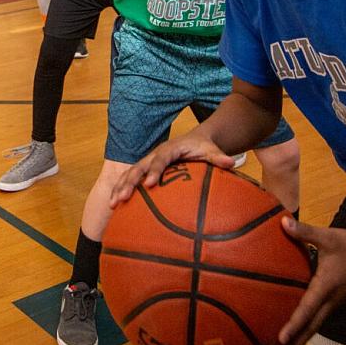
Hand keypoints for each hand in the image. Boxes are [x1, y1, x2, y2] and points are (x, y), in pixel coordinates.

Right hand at [109, 133, 237, 206]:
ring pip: (130, 173)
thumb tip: (232, 162)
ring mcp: (148, 161)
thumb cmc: (202, 147)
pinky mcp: (145, 169)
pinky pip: (130, 179)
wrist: (194, 139)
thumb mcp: (211, 150)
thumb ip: (219, 157)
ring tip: (113, 204)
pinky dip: (121, 189)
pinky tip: (115, 205)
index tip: (150, 185)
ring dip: (120, 187)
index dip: (154, 171)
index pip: (160, 160)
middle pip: (138, 167)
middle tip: (123, 198)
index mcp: (169, 149)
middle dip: (129, 182)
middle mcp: (155, 154)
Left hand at [276, 219, 345, 344]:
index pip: (308, 309)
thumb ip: (304, 232)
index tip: (282, 338)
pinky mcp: (335, 302)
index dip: (294, 324)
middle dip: (296, 344)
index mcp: (326, 286)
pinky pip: (319, 319)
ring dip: (301, 339)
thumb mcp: (327, 236)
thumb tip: (283, 222)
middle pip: (311, 327)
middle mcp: (330, 300)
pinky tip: (297, 333)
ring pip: (316, 326)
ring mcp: (334, 303)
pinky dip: (307, 329)